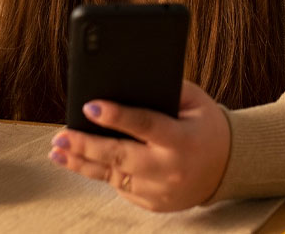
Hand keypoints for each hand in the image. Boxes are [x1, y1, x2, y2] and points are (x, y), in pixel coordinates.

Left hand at [48, 79, 230, 211]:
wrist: (226, 167)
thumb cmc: (204, 125)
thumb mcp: (194, 101)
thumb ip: (164, 89)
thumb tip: (125, 80)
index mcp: (182, 139)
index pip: (145, 125)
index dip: (117, 116)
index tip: (90, 107)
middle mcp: (169, 168)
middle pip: (120, 156)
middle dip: (86, 145)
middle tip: (61, 136)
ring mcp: (160, 190)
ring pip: (112, 175)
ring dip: (82, 162)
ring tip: (58, 150)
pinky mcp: (152, 203)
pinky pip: (119, 187)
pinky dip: (99, 172)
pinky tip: (79, 161)